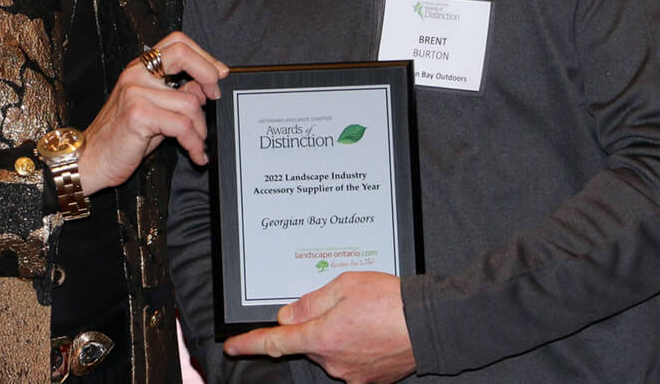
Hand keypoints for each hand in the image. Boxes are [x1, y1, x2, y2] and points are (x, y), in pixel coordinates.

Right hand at [77, 32, 226, 193]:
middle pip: (182, 53)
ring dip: (201, 128)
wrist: (90, 160)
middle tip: (216, 97)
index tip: (219, 74)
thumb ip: (178, 95)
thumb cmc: (122, 137)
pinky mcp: (138, 114)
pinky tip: (195, 152)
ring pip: (189, 102)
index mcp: (141, 68)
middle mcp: (136, 73)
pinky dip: (194, 142)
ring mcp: (135, 92)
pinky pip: (182, 125)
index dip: (204, 55)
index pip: (178, 42)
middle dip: (208, 74)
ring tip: (198, 143)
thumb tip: (206, 88)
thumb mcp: (154, 110)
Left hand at [224, 272, 415, 383]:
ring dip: (337, 332)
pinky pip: (350, 359)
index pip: (275, 343)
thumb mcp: (344, 285)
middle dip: (316, 323)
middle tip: (342, 302)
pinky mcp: (369, 379)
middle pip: (308, 341)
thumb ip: (311, 301)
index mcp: (322, 336)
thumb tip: (288, 316)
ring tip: (365, 312)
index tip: (231, 347)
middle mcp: (333, 361)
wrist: (429, 324)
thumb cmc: (389, 300)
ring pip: (330, 349)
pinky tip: (372, 328)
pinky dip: (354, 343)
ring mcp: (352, 374)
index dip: (249, 344)